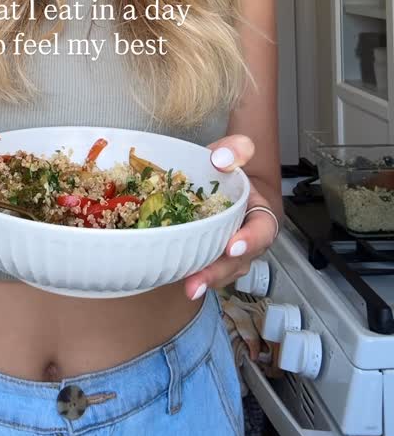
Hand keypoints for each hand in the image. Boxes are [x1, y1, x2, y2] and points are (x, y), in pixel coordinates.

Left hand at [183, 134, 276, 301]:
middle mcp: (248, 239)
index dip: (250, 241)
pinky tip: (173, 276)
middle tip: (197, 281)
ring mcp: (229, 252)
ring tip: (186, 286)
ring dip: (204, 280)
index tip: (231, 247)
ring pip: (222, 271)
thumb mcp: (233, 151)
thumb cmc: (230, 169)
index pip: (262, 230)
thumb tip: (221, 160)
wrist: (221, 179)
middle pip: (238, 261)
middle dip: (218, 272)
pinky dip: (191, 273)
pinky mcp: (209, 255)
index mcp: (260, 213)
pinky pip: (205, 268)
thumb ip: (235, 149)